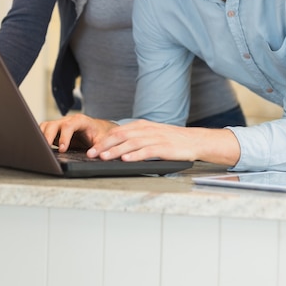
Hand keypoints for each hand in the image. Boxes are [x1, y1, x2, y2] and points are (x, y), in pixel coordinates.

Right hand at [40, 113, 116, 152]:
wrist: (97, 130)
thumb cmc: (100, 134)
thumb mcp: (102, 140)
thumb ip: (98, 146)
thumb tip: (92, 155)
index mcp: (80, 121)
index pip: (69, 125)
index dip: (64, 137)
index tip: (63, 149)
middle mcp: (68, 121)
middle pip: (54, 124)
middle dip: (48, 137)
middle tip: (46, 150)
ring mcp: (60, 125)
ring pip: (46, 126)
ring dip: (42, 136)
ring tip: (40, 149)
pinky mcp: (55, 131)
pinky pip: (43, 131)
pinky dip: (40, 138)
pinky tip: (41, 148)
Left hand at [87, 119, 239, 165]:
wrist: (194, 141)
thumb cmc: (172, 140)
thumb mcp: (151, 134)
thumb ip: (136, 137)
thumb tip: (116, 148)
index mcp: (141, 125)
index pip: (118, 131)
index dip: (103, 140)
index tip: (91, 149)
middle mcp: (146, 130)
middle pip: (121, 136)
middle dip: (104, 145)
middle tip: (91, 154)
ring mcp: (155, 138)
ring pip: (131, 143)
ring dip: (116, 151)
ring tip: (104, 157)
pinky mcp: (164, 148)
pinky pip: (147, 151)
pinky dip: (135, 155)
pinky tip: (126, 160)